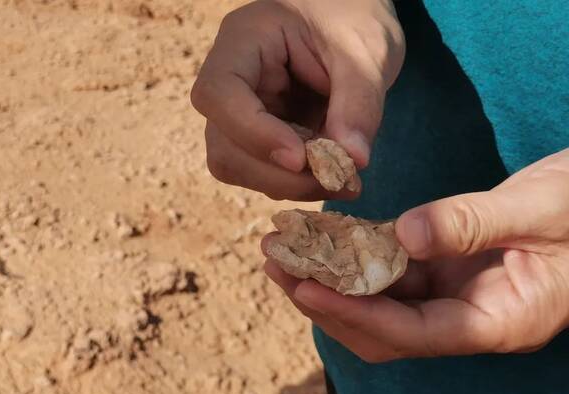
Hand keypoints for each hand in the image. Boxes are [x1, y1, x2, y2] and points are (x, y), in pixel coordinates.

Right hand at [191, 0, 403, 200]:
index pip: (219, 94)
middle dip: (277, 174)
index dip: (253, 133)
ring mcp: (239, 112)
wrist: (352, 19)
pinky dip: (297, 183)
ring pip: (237, 165)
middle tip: (336, 180)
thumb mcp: (366, 50)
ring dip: (288, 184)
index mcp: (244, 40)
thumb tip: (352, 160)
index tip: (300, 158)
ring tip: (343, 180)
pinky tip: (334, 175)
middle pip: (224, 145)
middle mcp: (230, 80)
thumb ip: (359, 103)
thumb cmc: (352, 16)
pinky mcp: (257, 135)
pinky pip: (262, 171)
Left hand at [263, 149, 568, 361]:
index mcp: (501, 321)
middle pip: (382, 327)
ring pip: (379, 299)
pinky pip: (390, 268)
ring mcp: (454, 293)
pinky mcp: (443, 267)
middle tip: (277, 266)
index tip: (307, 288)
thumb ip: (473, 223)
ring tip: (283, 250)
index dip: (357, 314)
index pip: (413, 333)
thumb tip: (402, 236)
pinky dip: (355, 253)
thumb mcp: (541, 209)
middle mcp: (468, 316)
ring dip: (330, 277)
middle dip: (327, 301)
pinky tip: (322, 234)